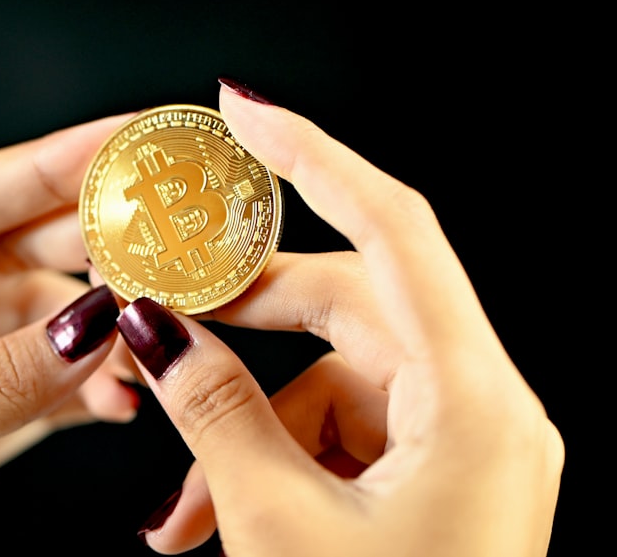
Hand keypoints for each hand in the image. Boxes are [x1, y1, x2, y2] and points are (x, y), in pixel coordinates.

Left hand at [0, 113, 139, 556]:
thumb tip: (92, 330)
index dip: (35, 169)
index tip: (114, 143)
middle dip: (79, 245)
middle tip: (160, 232)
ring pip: (25, 327)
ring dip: (88, 336)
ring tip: (142, 347)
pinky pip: (31, 392)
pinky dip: (79, 392)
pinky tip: (116, 399)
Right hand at [117, 81, 563, 555]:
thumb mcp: (281, 528)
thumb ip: (209, 411)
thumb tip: (151, 328)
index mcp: (472, 400)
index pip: (395, 229)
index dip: (315, 157)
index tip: (242, 111)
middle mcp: (473, 405)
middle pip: (343, 307)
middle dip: (239, 329)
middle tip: (156, 320)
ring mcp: (449, 441)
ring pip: (323, 382)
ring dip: (236, 429)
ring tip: (176, 508)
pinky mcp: (423, 476)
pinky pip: (330, 435)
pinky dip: (264, 464)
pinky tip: (205, 523)